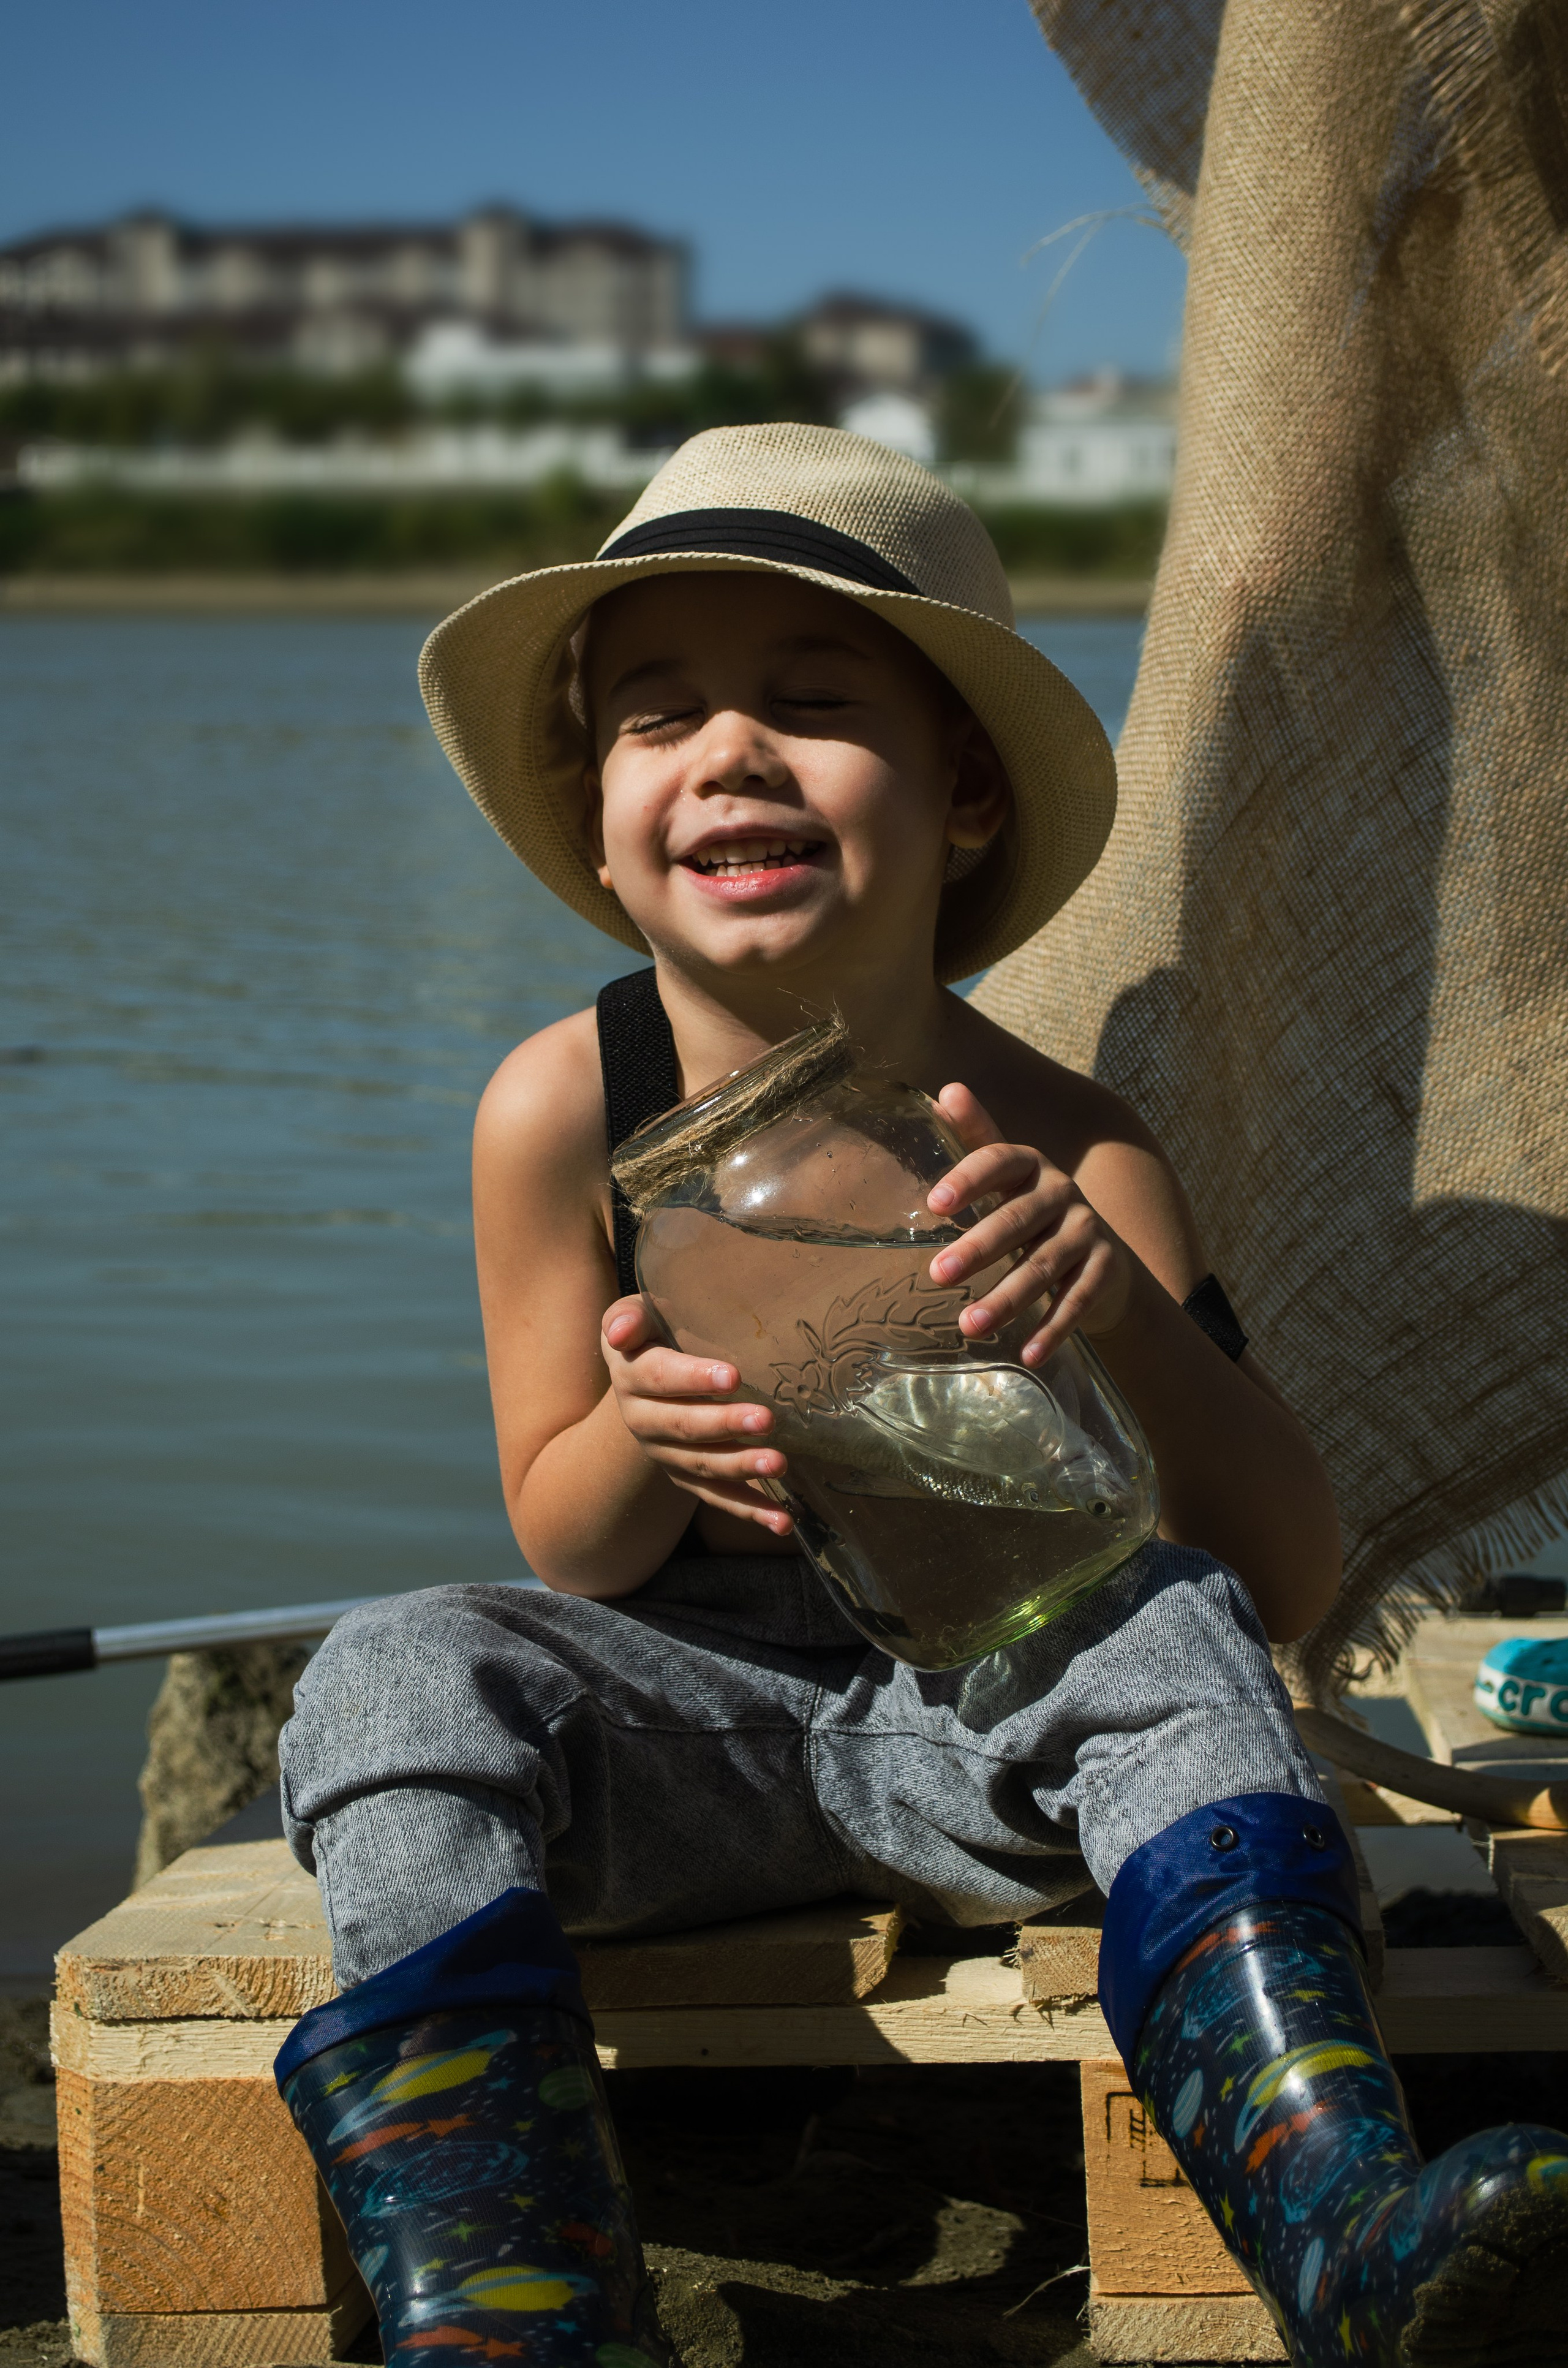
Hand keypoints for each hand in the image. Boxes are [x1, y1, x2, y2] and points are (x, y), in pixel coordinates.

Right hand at [600, 1296, 794, 1535]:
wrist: (644, 1375)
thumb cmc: (654, 1332)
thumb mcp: (637, 1316)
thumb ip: (629, 1318)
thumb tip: (620, 1333)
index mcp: (632, 1377)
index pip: (659, 1377)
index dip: (693, 1378)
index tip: (733, 1377)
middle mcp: (644, 1421)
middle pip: (683, 1426)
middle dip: (725, 1425)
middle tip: (766, 1420)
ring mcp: (666, 1455)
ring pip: (702, 1465)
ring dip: (742, 1467)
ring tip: (779, 1463)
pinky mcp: (688, 1477)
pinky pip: (718, 1497)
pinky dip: (750, 1511)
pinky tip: (783, 1522)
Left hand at [925, 1084, 1134, 1363]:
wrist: (1101, 1254)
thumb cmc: (1033, 1210)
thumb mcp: (1008, 1176)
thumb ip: (976, 1136)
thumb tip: (943, 1090)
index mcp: (1032, 1165)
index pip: (1001, 1160)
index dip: (970, 1178)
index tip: (934, 1204)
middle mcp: (1063, 1192)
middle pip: (1019, 1219)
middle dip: (978, 1247)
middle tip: (937, 1274)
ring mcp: (1088, 1231)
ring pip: (1045, 1265)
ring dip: (1007, 1298)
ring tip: (968, 1327)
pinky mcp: (1106, 1269)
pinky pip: (1078, 1300)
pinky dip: (1053, 1329)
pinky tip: (1027, 1354)